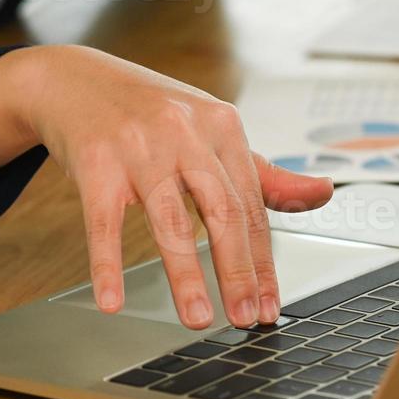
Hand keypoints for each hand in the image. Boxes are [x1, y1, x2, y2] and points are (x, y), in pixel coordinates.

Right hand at [0, 46, 333, 329]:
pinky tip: (113, 300)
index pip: (252, 204)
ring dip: (186, 275)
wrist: (75, 79)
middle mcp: (184, 132)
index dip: (263, 260)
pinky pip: (104, 222)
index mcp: (222, 125)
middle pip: (222, 209)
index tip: (268, 305)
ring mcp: (139, 146)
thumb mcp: (211, 131)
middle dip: (238, 270)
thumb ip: (263, 173)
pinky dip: (108, 264)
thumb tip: (323, 193)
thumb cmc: (150, 113)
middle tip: (245, 317)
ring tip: (198, 319)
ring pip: (170, 219)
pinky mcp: (95, 162)